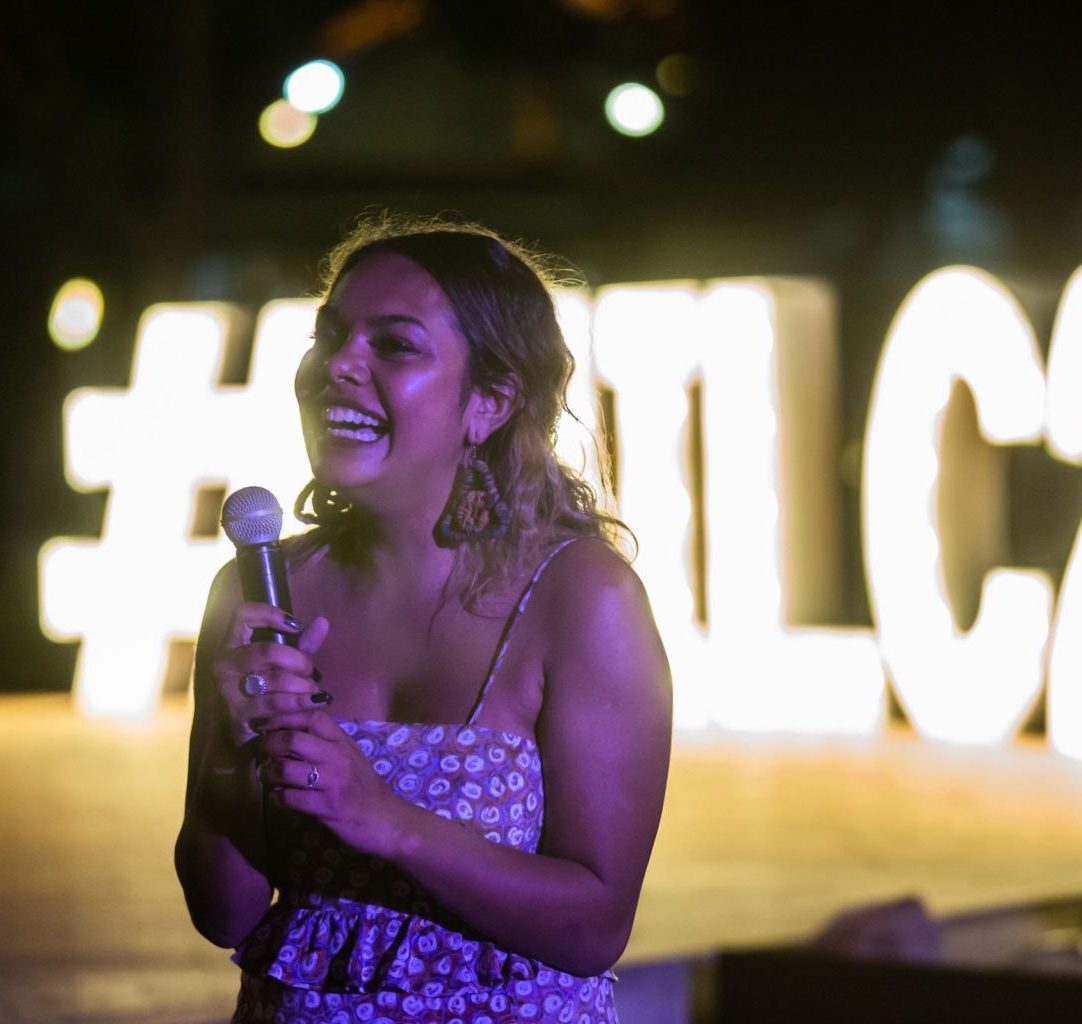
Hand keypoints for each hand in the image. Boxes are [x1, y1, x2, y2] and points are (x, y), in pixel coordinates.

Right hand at [212, 603, 330, 746]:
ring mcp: (228, 692)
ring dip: (303, 687)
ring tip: (316, 694)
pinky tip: (311, 708)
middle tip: (311, 673)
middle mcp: (224, 665)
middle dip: (299, 662)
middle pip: (267, 651)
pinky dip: (299, 706)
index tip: (295, 625)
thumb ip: (304, 644)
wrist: (253, 733)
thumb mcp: (287, 665)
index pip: (243, 615)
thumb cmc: (270, 691)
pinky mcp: (238, 716)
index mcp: (232, 645)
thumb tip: (323, 621)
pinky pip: (276, 706)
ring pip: (275, 680)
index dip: (270, 614)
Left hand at [256, 711, 398, 854]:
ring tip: (267, 776)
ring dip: (269, 773)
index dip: (286, 717)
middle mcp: (338, 757)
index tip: (268, 723)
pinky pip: (290, 798)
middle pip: (294, 739)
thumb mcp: (350, 757)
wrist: (385, 819)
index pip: (313, 717)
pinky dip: (277, 798)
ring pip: (287, 769)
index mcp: (343, 742)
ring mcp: (333, 782)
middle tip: (260, 751)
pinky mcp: (327, 806)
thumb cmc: (364, 787)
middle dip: (269, 744)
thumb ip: (326, 743)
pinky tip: (277, 799)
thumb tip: (290, 732)